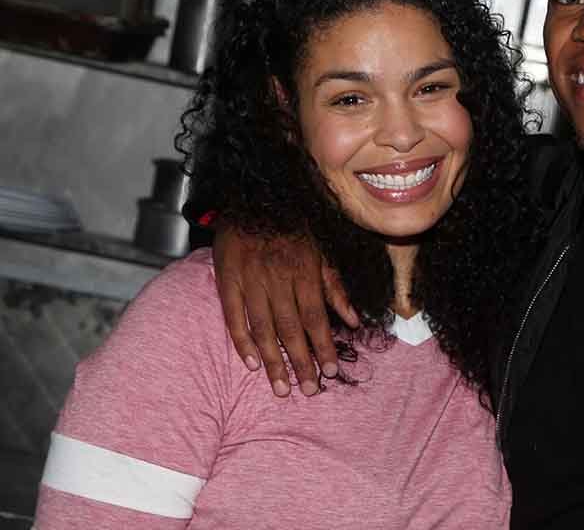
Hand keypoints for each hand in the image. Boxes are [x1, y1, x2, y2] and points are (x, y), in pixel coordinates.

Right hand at [212, 223, 359, 395]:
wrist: (253, 195)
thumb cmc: (294, 224)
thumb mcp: (323, 249)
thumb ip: (336, 287)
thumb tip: (354, 321)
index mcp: (304, 271)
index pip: (316, 318)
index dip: (323, 347)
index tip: (331, 372)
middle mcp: (278, 278)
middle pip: (291, 329)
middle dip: (301, 363)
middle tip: (309, 390)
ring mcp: (250, 279)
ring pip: (263, 328)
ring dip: (274, 361)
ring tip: (282, 388)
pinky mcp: (227, 278)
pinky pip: (233, 315)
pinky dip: (241, 341)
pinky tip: (251, 363)